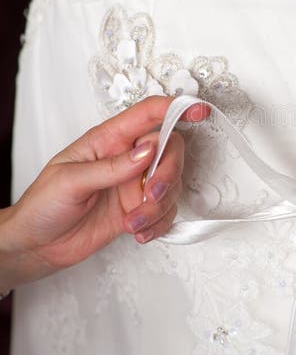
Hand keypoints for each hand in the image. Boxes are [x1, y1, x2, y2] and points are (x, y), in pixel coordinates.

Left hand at [0, 96, 208, 287]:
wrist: (37, 245)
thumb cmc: (43, 206)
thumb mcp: (70, 181)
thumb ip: (112, 166)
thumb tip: (147, 151)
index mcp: (108, 139)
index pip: (148, 114)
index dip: (176, 108)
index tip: (199, 112)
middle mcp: (126, 158)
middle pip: (169, 150)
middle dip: (168, 174)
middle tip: (150, 195)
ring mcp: (133, 184)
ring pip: (171, 185)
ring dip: (158, 207)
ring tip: (133, 224)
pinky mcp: (138, 210)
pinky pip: (165, 212)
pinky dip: (158, 224)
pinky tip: (138, 233)